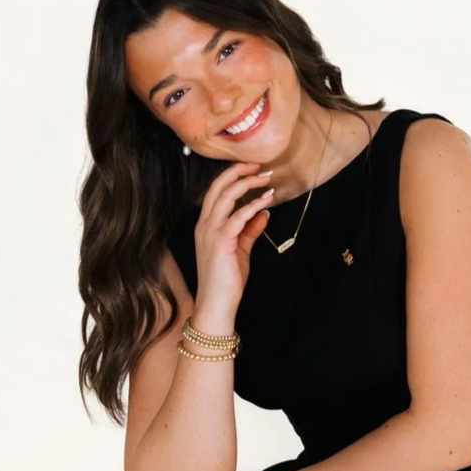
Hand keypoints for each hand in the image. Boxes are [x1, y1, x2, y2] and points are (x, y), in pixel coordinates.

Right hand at [193, 161, 275, 320]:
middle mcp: (204, 224)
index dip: (232, 176)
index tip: (251, 169)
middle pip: (218, 186)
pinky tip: (266, 200)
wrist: (216, 304)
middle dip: (238, 171)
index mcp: (205, 225)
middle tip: (259, 165)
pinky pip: (238, 216)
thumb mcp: (240, 250)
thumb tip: (263, 213)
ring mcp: (210, 231)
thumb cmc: (226, 281)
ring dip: (248, 183)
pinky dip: (253, 205)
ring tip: (266, 179)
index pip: (215, 191)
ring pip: (226, 195)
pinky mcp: (221, 241)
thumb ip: (249, 231)